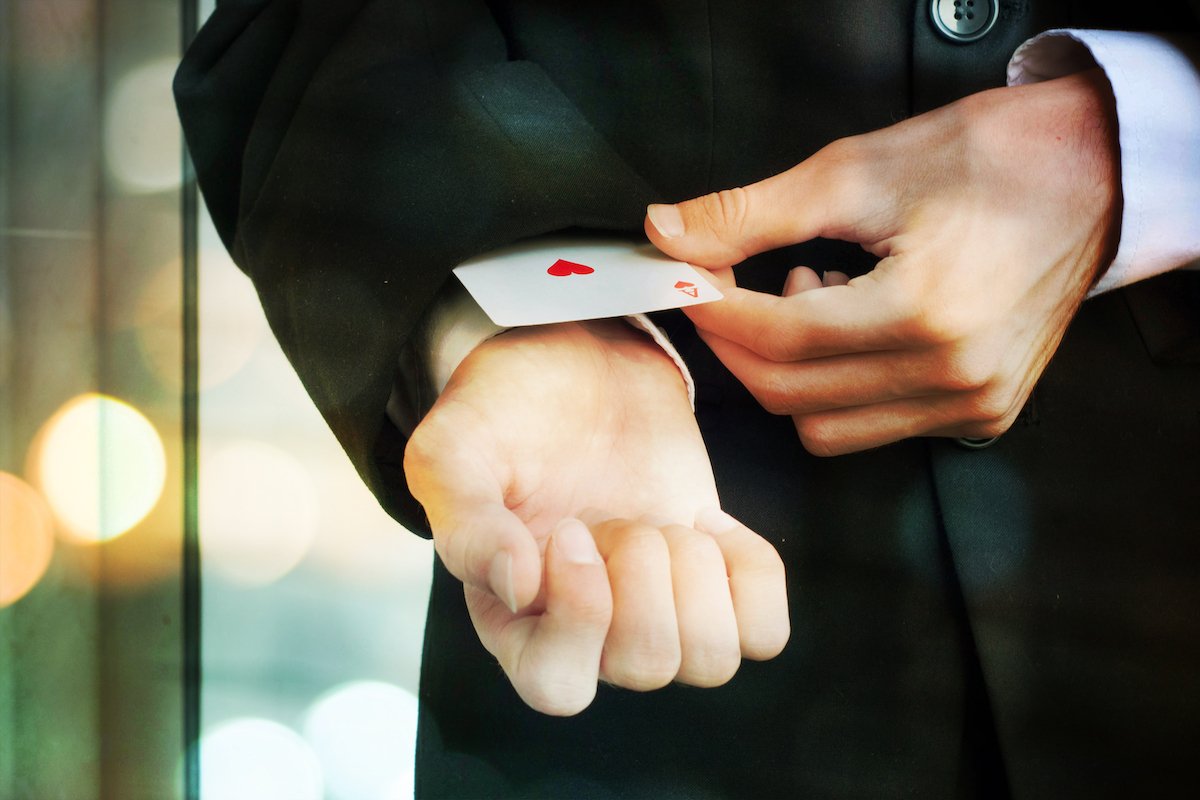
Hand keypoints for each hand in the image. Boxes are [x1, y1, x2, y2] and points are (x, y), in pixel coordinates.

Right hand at [404, 320, 788, 714]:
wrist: (576, 359)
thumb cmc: (504, 409)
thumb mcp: (455, 450)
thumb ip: (465, 523)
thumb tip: (520, 589)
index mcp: (515, 619)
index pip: (558, 688)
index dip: (581, 617)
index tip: (570, 531)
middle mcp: (590, 632)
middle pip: (648, 668)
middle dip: (643, 575)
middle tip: (616, 518)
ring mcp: (658, 609)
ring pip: (712, 662)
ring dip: (697, 578)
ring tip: (664, 524)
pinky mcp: (714, 578)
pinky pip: (764, 631)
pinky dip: (750, 575)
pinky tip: (709, 526)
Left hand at [645, 69, 1119, 453]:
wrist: (1091, 175)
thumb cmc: (989, 158)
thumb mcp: (859, 170)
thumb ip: (752, 212)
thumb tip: (668, 233)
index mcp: (926, 311)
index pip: (778, 340)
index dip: (715, 312)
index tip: (687, 280)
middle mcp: (952, 375)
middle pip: (789, 395)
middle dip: (737, 343)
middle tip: (729, 287)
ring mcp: (972, 404)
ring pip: (823, 427)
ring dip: (789, 371)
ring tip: (815, 296)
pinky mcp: (981, 413)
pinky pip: (873, 427)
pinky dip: (836, 387)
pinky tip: (854, 323)